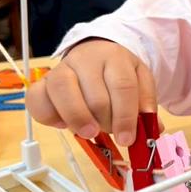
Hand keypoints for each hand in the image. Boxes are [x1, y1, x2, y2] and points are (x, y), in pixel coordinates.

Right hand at [26, 39, 155, 145]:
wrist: (95, 52)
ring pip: (63, 92)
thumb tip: (153, 130)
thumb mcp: (140, 81)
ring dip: (78, 120)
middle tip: (110, 131)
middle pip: (95, 97)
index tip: (128, 139)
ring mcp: (60, 69)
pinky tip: (64, 124)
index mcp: (115, 58)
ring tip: (89, 132)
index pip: (122, 87)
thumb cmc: (118, 74)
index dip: (126, 117)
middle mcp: (85, 60)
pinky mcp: (42, 82)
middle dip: (105, 123)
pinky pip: (37, 100)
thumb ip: (146, 104)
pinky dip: (50, 118)